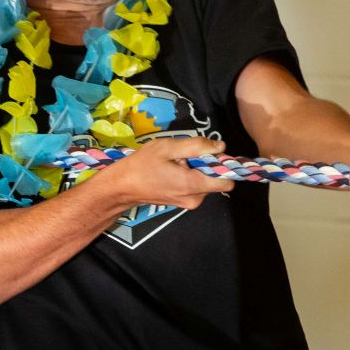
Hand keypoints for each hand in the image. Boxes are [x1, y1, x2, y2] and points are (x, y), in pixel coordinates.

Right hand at [94, 135, 232, 210]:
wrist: (121, 187)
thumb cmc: (142, 165)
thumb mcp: (167, 148)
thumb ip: (197, 146)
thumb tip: (221, 147)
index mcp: (194, 186)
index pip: (227, 181)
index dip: (223, 165)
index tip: (210, 154)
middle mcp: (195, 199)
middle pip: (216, 180)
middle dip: (206, 166)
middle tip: (184, 156)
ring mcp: (188, 203)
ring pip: (205, 183)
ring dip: (196, 170)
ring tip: (174, 163)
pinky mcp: (182, 203)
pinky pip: (195, 187)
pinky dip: (189, 177)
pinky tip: (171, 171)